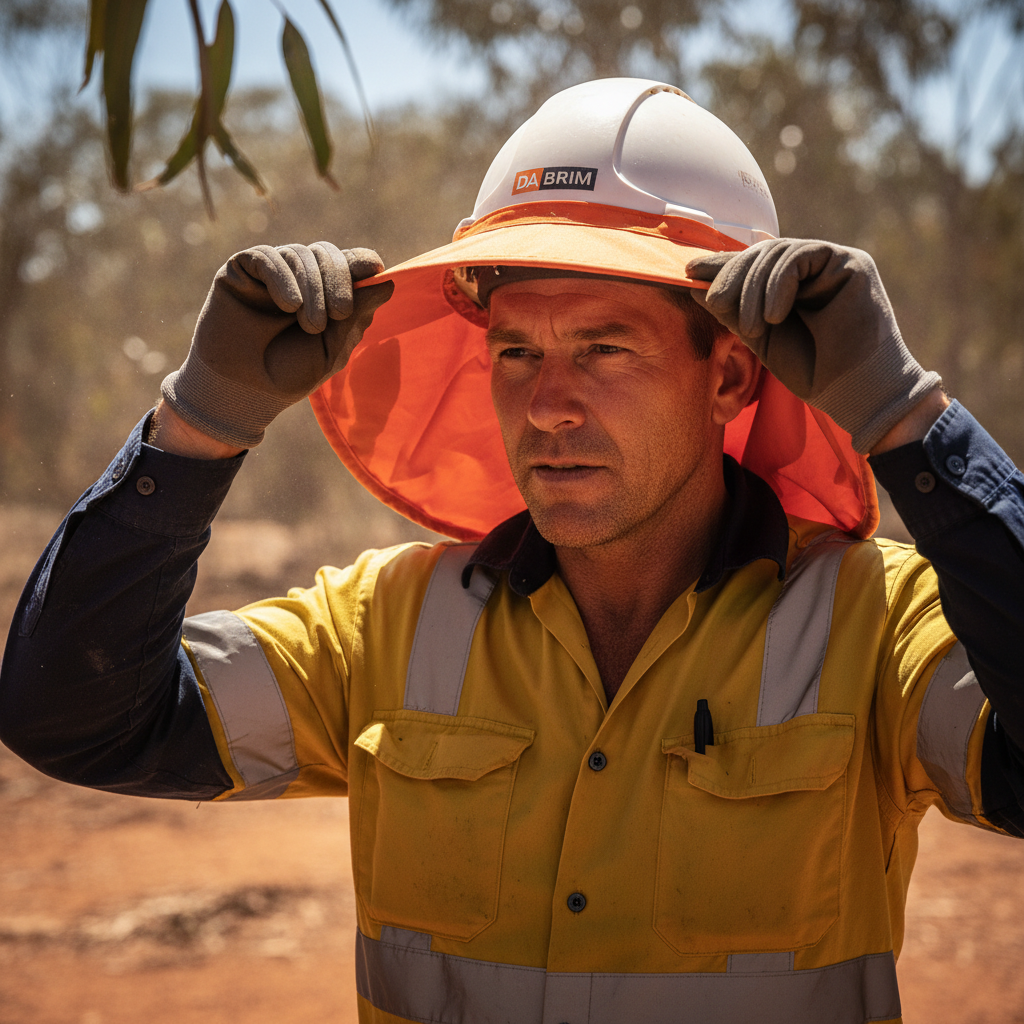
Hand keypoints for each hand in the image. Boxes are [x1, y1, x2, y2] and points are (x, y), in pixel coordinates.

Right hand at [161, 242, 392, 448]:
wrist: (243, 392)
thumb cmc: (289, 375)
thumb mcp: (332, 348)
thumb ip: (356, 314)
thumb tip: (388, 281)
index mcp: (324, 295)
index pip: (346, 262)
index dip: (360, 261)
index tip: (375, 269)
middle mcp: (297, 279)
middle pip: (326, 253)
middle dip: (339, 280)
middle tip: (339, 315)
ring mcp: (269, 273)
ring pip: (300, 253)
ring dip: (313, 288)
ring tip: (310, 325)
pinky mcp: (240, 271)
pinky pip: (267, 257)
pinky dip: (283, 278)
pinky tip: (289, 306)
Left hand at [686, 239, 941, 452]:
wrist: (853, 392)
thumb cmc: (812, 372)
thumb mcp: (759, 338)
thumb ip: (732, 311)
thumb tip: (694, 283)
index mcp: (789, 286)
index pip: (751, 265)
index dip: (720, 265)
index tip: (688, 271)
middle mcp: (811, 270)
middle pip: (759, 254)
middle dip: (731, 278)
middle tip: (715, 303)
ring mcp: (831, 263)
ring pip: (776, 253)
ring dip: (753, 288)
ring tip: (751, 328)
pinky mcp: (849, 262)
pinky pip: (800, 256)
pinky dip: (779, 283)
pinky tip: (774, 315)